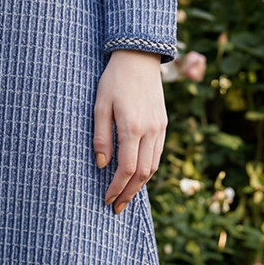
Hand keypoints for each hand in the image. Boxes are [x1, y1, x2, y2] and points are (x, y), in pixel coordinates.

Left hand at [93, 49, 166, 213]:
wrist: (139, 57)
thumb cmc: (113, 79)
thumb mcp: (99, 105)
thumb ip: (101, 136)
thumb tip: (101, 164)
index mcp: (132, 126)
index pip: (126, 168)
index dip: (116, 187)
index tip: (106, 199)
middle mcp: (150, 130)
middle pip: (142, 173)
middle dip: (128, 193)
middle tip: (115, 207)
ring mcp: (160, 127)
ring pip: (153, 166)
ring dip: (139, 185)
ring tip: (125, 196)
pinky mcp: (163, 124)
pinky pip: (157, 154)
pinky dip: (147, 170)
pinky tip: (136, 176)